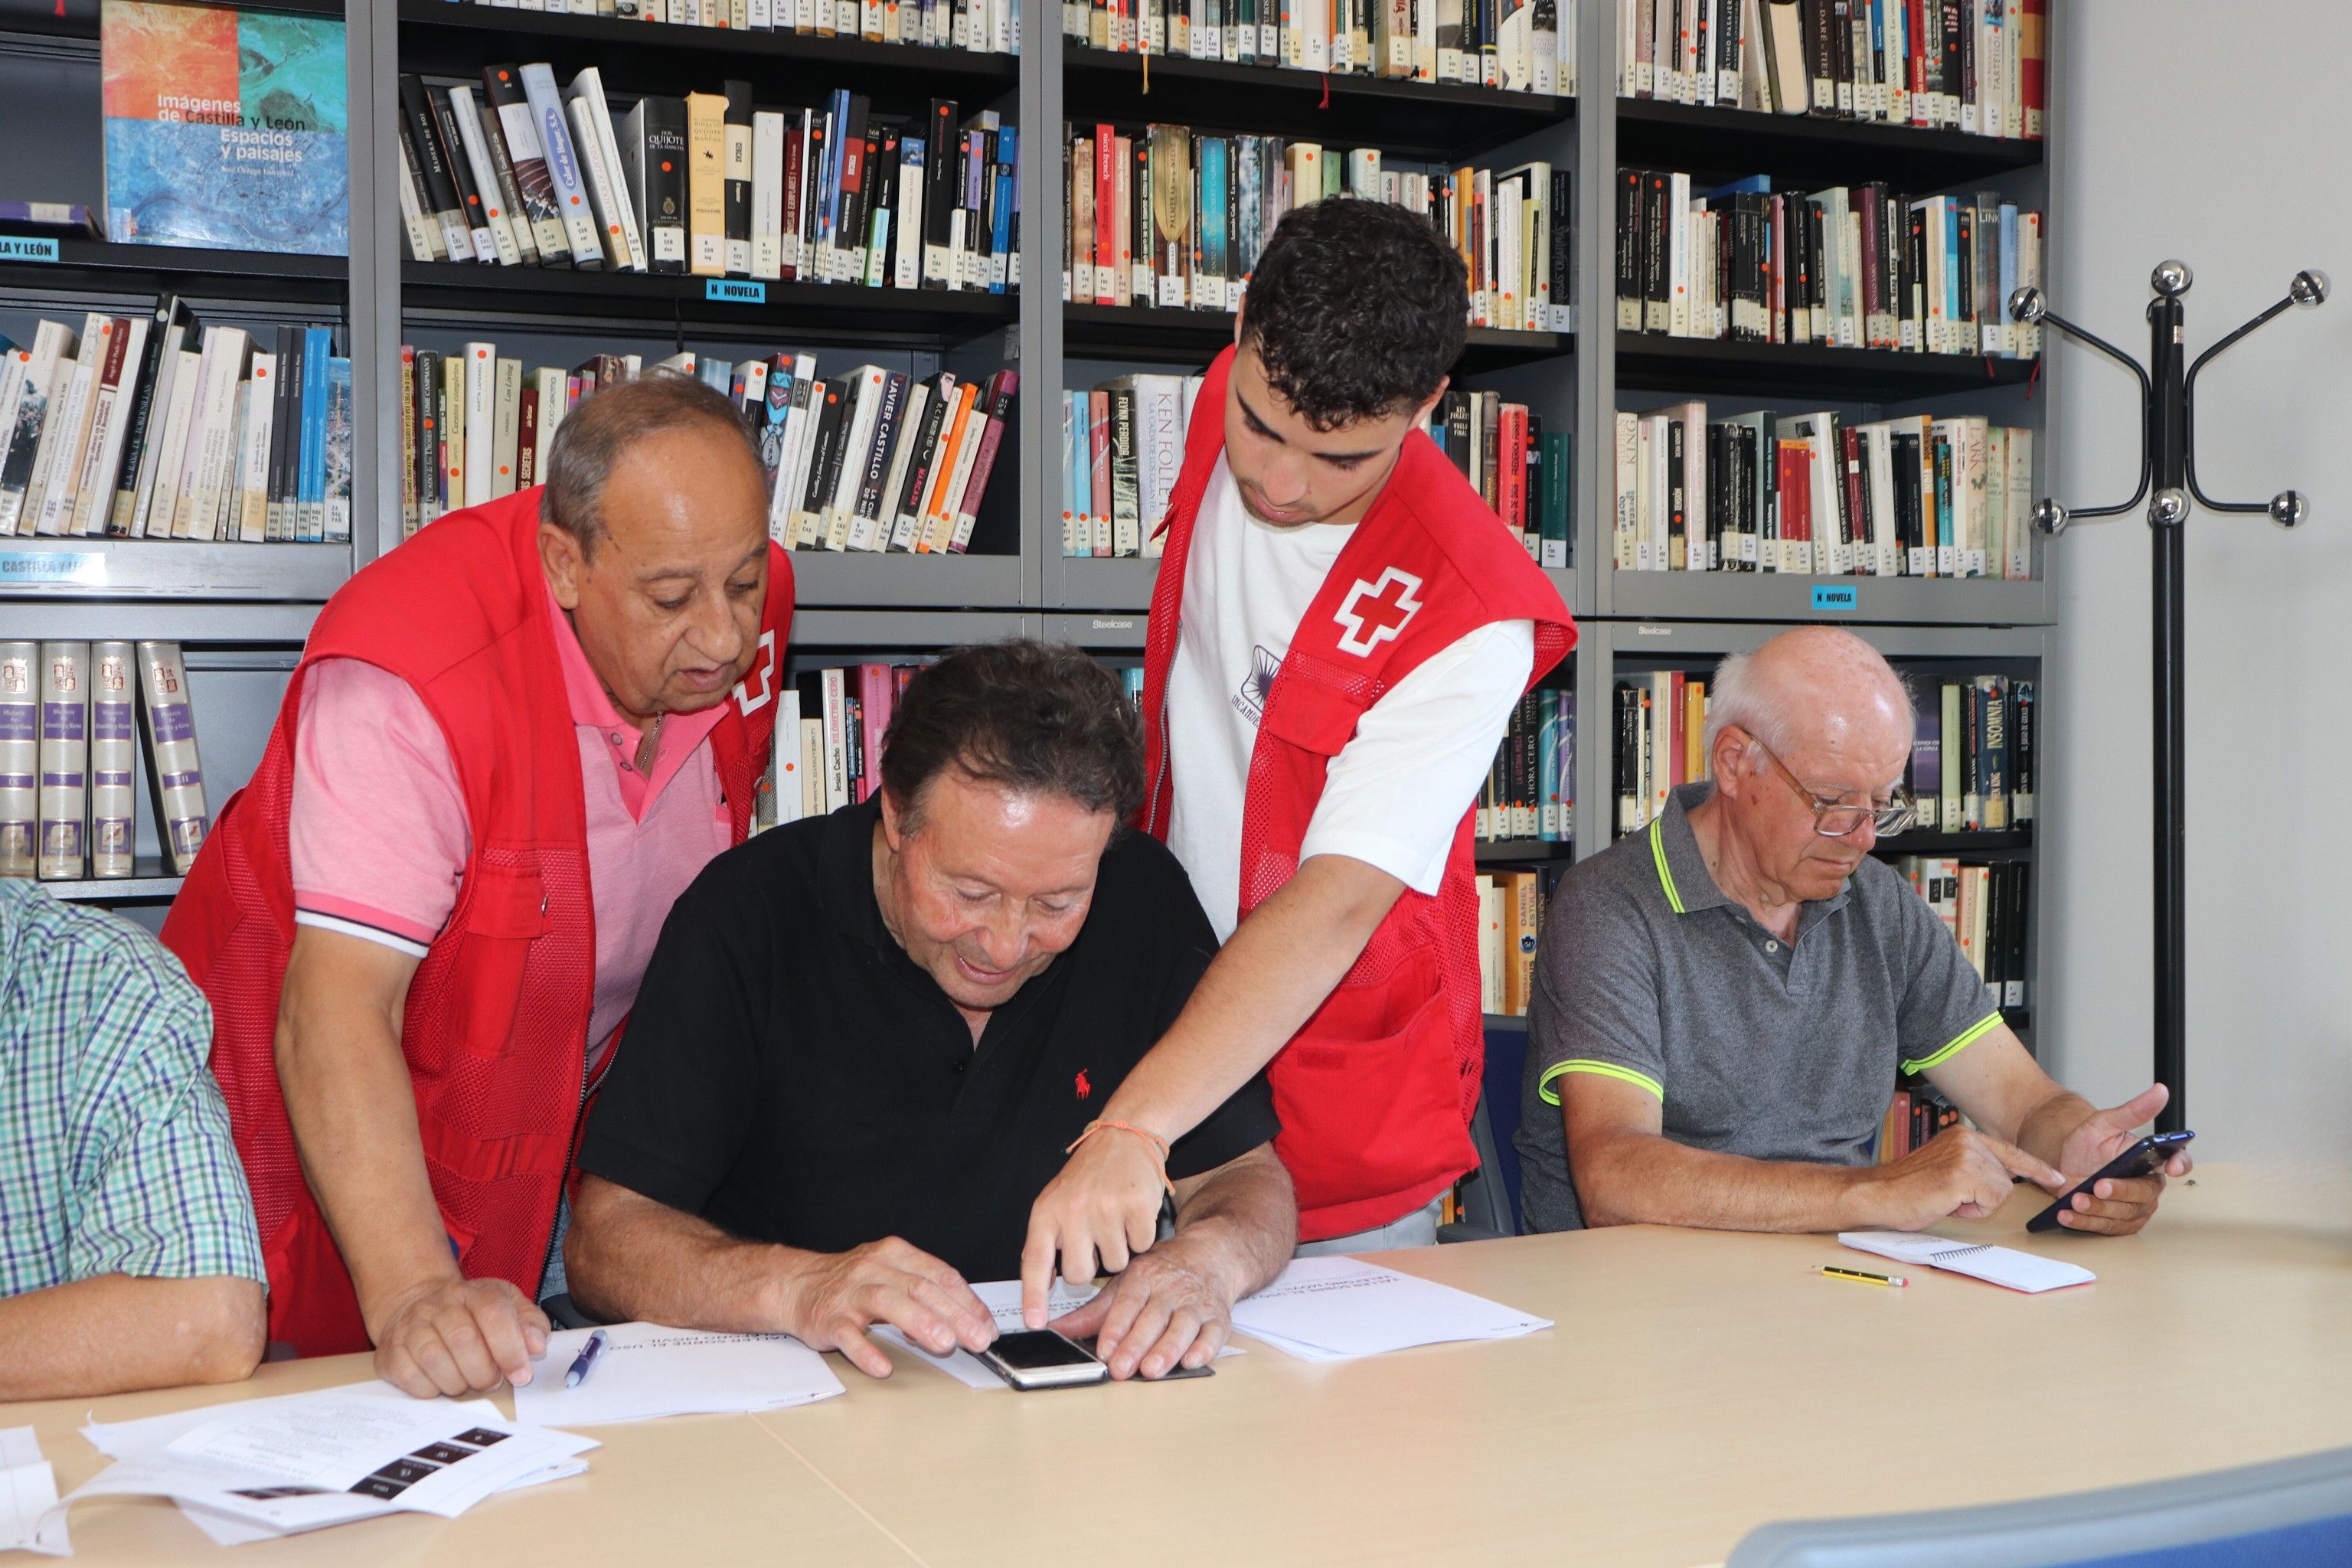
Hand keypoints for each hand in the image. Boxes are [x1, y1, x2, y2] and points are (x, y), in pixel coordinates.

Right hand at [372, 1276, 549, 1398]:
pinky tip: (440, 1384)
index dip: (511, 1348)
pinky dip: (430, 1389)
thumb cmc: (471, 1313)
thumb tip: (537, 1346)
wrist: (417, 1304)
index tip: (521, 1374)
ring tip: (466, 1382)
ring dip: (458, 1382)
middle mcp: (439, 1305)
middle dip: (484, 1371)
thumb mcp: (508, 1306)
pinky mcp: (390, 1352)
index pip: (494, 1313)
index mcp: (474, 1292)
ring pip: (434, 1359)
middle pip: (463, 1340)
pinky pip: (408, 1377)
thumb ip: (530, 1323)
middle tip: (491, 1381)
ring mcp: (411, 1327)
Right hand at [777, 1237, 995, 1379]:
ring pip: (889, 1303)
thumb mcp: (891, 1275)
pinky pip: (848, 1335)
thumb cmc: (852, 1284)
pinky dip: (866, 1351)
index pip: (940, 1275)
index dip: (967, 1301)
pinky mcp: (828, 1319)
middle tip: (976, 1339)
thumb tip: (965, 1320)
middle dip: (954, 1315)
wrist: (796, 1285)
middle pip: (920, 1288)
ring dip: (920, 1323)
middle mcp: (874, 1269)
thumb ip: (925, 1293)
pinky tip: (882, 1366)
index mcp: (895, 1255)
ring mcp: (850, 1293)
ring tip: (944, 1344)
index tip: (987, 1325)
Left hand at [1019, 1130, 1165, 1328]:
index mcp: (1047, 1211)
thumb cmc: (1089, 1176)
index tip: (1034, 1322)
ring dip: (1118, 1249)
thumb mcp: (1056, 1202)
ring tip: (1115, 1219)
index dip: (1033, 1296)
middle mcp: (1074, 1210)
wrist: (1123, 1137)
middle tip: (1095, 1241)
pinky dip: (1140, 1235)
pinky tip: (1133, 1213)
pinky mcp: (1138, 1206)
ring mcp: (1107, 1208)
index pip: (1035, 1261)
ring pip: (1114, 1264)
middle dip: (1091, 1266)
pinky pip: (1141, 1246)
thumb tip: (1043, 1288)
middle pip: (1080, 1274)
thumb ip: (1049, 1241)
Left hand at [1049, 1239, 1236, 1380]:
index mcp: (1145, 1277)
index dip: (1116, 1326)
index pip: (1128, 1302)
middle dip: (1136, 1344)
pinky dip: (1204, 1348)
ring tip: (1152, 1370)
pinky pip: (1214, 1334)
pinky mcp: (1219, 1318)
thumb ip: (1093, 1313)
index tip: (1103, 1349)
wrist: (1212, 1254)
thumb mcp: (1126, 1283)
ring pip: (1183, 1327)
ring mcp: (1196, 1303)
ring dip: (1168, 1349)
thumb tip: (1057, 1331)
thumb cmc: (1163, 1274)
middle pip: (1153, 1318)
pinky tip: (1192, 1360)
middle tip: (1121, 1368)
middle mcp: (1171, 1289)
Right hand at [1870, 1127, 2064, 1230]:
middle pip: (2007, 1178)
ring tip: (1947, 1199)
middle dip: (1984, 1196)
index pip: (2009, 1151)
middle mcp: (1968, 1140)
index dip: (2036, 1167)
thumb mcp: (1946, 1168)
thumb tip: (2005, 1179)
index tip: (2056, 1177)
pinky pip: (1991, 1201)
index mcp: (1963, 1135)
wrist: (1878, 1195)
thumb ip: (1974, 1166)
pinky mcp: (1964, 1175)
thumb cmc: (1908, 1189)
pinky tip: (1948, 1203)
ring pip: (2001, 1191)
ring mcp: (1966, 1156)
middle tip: (1950, 1197)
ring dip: (1977, 1205)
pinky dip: (1972, 1211)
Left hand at [2047, 1084, 2192, 1235]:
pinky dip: (2085, 1223)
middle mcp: (2147, 1185)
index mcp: (2152, 1160)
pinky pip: (2105, 1228)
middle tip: (2099, 1184)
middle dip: (2121, 1191)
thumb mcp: (2105, 1122)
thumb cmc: (2088, 1142)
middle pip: (2145, 1194)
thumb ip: (2134, 1110)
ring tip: (2075, 1198)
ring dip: (2098, 1209)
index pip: (2178, 1161)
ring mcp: (2134, 1207)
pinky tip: (2067, 1214)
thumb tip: (2161, 1090)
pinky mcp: (2116, 1223)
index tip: (2170, 1166)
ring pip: (2124, 1214)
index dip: (2179, 1164)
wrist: (2062, 1160)